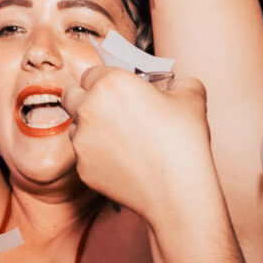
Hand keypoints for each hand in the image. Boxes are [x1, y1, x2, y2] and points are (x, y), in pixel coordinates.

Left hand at [66, 63, 216, 222]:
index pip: (91, 73)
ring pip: (75, 127)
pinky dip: (97, 156)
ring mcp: (82, 141)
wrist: (177, 189)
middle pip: (70, 95)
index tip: (114, 89)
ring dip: (89, 128)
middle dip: (84, 99)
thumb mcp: (191, 96)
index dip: (103, 80)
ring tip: (118, 138)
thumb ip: (178, 83)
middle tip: (107, 109)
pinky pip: (83, 156)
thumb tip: (176, 85)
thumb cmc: (183, 141)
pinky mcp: (82, 168)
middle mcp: (89, 109)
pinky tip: (122, 161)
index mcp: (111, 83)